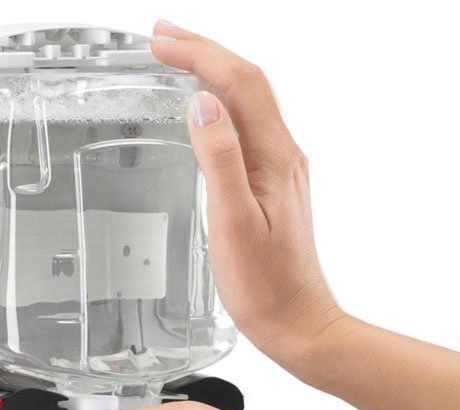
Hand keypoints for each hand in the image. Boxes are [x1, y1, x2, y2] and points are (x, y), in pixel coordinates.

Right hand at [150, 22, 345, 370]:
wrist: (298, 322)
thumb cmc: (267, 286)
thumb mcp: (235, 223)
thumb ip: (220, 159)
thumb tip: (202, 104)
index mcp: (275, 159)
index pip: (240, 84)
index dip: (200, 54)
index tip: (161, 42)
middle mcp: (284, 158)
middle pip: (247, 84)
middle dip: (205, 53)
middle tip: (163, 38)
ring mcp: (281, 173)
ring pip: (248, 105)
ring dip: (213, 75)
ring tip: (179, 60)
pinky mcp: (273, 190)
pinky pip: (247, 131)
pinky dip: (220, 109)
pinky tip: (204, 115)